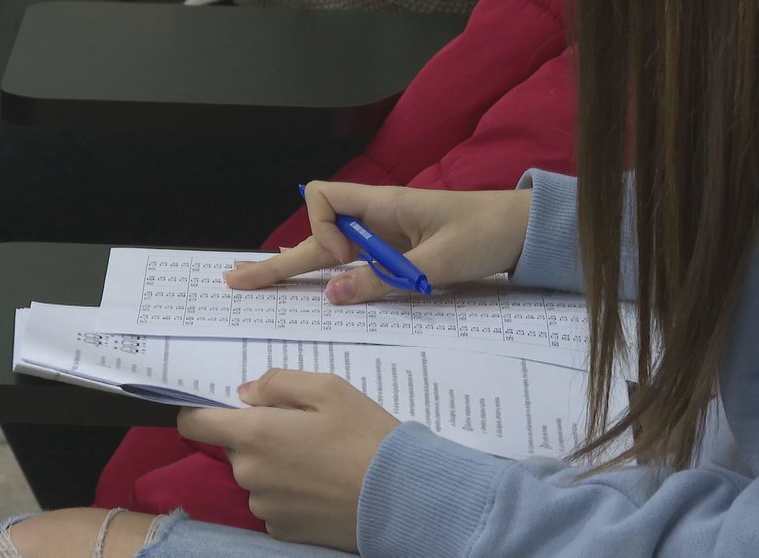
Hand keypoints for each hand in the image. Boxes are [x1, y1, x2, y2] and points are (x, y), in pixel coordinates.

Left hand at [177, 369, 398, 552]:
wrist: (399, 498)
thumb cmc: (365, 436)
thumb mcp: (330, 390)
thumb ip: (280, 383)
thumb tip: (246, 393)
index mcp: (254, 434)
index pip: (195, 423)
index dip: (200, 410)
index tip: (223, 407)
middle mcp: (248, 473)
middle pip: (237, 448)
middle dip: (261, 436)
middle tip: (305, 431)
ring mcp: (263, 506)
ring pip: (257, 476)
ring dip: (276, 466)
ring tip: (321, 461)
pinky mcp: (281, 531)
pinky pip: (274, 503)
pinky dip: (290, 493)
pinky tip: (323, 487)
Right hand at [225, 181, 531, 302]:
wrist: (523, 232)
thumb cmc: (486, 234)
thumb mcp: (437, 263)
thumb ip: (384, 280)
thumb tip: (333, 295)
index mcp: (383, 206)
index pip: (324, 197)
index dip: (318, 228)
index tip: (341, 258)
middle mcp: (378, 218)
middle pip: (317, 234)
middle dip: (279, 259)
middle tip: (235, 280)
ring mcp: (387, 237)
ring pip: (332, 250)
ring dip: (299, 268)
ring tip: (254, 282)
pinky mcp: (399, 253)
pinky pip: (356, 262)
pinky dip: (331, 273)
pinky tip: (311, 283)